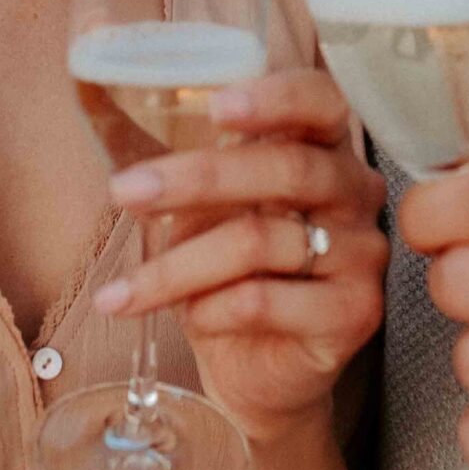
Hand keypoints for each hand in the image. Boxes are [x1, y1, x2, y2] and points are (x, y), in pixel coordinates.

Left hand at [97, 70, 387, 448]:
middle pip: (287, 167)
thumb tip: (106, 119)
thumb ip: (184, 165)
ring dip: (176, 266)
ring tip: (123, 293)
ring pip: (260, 241)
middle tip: (124, 192)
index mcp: (325, 146)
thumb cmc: (229, 272)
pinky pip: (264, 301)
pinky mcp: (354, 313)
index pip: (320, 101)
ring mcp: (362, 253)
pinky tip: (188, 318)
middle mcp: (355, 192)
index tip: (215, 107)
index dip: (274, 98)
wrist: (258, 371)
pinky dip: (209, 309)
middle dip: (196, 178)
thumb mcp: (205, 210)